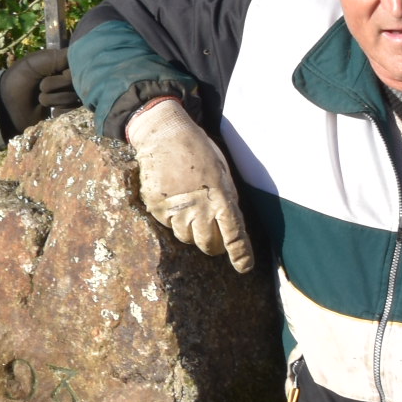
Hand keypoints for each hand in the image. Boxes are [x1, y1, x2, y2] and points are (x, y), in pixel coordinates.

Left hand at [0, 46, 77, 134]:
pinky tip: (49, 111)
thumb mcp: (36, 61)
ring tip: (39, 99)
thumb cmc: (19, 79)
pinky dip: (58, 111)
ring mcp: (69, 97)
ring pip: (72, 98)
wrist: (7, 105)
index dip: (65, 71)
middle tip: (40, 86)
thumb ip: (60, 56)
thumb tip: (81, 54)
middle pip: (77, 83)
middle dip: (55, 85)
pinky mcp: (66, 114)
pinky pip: (72, 112)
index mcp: (63, 65)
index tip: (53, 72)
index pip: (79, 66)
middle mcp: (69, 80)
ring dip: (53, 99)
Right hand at [123, 99, 255, 272]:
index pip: (234, 234)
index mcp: (220, 196)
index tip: (244, 267)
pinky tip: (175, 199)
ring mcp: (176, 210)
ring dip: (192, 231)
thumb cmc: (198, 150)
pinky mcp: (157, 209)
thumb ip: (227, 198)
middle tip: (215, 237)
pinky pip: (169, 226)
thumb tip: (230, 223)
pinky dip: (173, 219)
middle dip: (214, 244)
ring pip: (187, 238)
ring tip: (191, 209)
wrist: (164, 134)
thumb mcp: (222, 171)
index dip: (240, 254)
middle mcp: (198, 207)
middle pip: (208, 244)